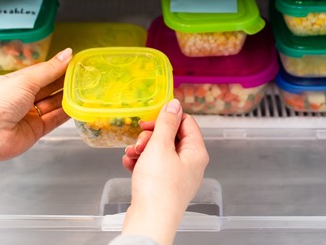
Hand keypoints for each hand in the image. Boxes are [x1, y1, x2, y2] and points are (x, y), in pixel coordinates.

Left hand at [0, 48, 72, 180]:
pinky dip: (66, 113)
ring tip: (86, 88)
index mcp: (15, 82)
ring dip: (67, 97)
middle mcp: (22, 98)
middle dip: (65, 81)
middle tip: (85, 75)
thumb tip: (67, 54)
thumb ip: (49, 70)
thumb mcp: (25, 81)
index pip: (41, 72)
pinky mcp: (36, 130)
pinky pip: (54, 119)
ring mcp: (29, 114)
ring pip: (53, 103)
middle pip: (48, 87)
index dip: (58, 67)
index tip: (75, 62)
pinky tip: (78, 105)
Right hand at [120, 99, 208, 244]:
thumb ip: (167, 123)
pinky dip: (140, 163)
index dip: (166, 119)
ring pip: (159, 152)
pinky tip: (128, 165)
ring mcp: (177, 177)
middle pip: (171, 137)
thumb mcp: (160, 146)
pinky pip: (152, 167)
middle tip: (139, 143)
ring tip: (131, 155)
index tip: (148, 122)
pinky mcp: (163, 187)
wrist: (150, 221)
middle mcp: (190, 164)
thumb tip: (175, 104)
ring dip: (142, 149)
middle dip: (150, 137)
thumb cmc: (158, 186)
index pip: (186, 122)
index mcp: (196, 152)